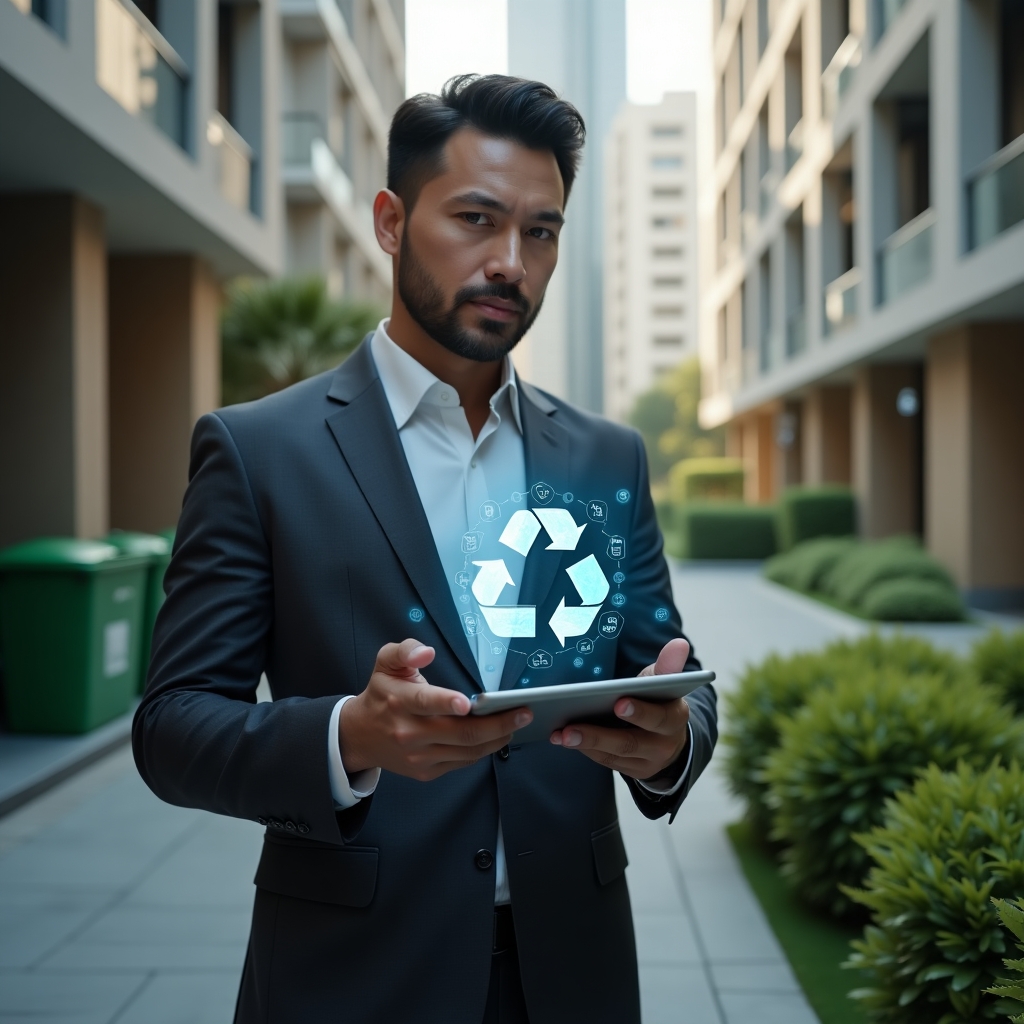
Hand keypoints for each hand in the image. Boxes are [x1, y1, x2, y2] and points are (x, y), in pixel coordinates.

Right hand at [339, 639, 531, 780]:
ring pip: (466, 751)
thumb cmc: (382, 693)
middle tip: (523, 713)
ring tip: (517, 724)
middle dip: (497, 724)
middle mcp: (408, 732)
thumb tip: (426, 652)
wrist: (360, 736)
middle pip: (460, 733)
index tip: (468, 704)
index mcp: (398, 701)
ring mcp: (418, 756)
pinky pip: (462, 762)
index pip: (425, 703)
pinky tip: (497, 736)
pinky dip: (483, 750)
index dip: (446, 703)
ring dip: (497, 738)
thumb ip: (405, 650)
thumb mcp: (386, 662)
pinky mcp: (426, 771)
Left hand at [549, 638, 690, 780]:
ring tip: (561, 734)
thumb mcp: (665, 683)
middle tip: (570, 728)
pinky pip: (607, 761)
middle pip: (630, 742)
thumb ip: (668, 666)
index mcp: (675, 719)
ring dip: (585, 744)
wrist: (668, 737)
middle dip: (598, 736)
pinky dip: (585, 749)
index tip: (618, 703)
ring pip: (614, 755)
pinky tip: (563, 738)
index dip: (640, 712)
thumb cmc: (659, 701)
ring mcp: (647, 762)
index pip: (659, 718)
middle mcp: (663, 745)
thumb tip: (679, 643)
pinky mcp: (632, 770)